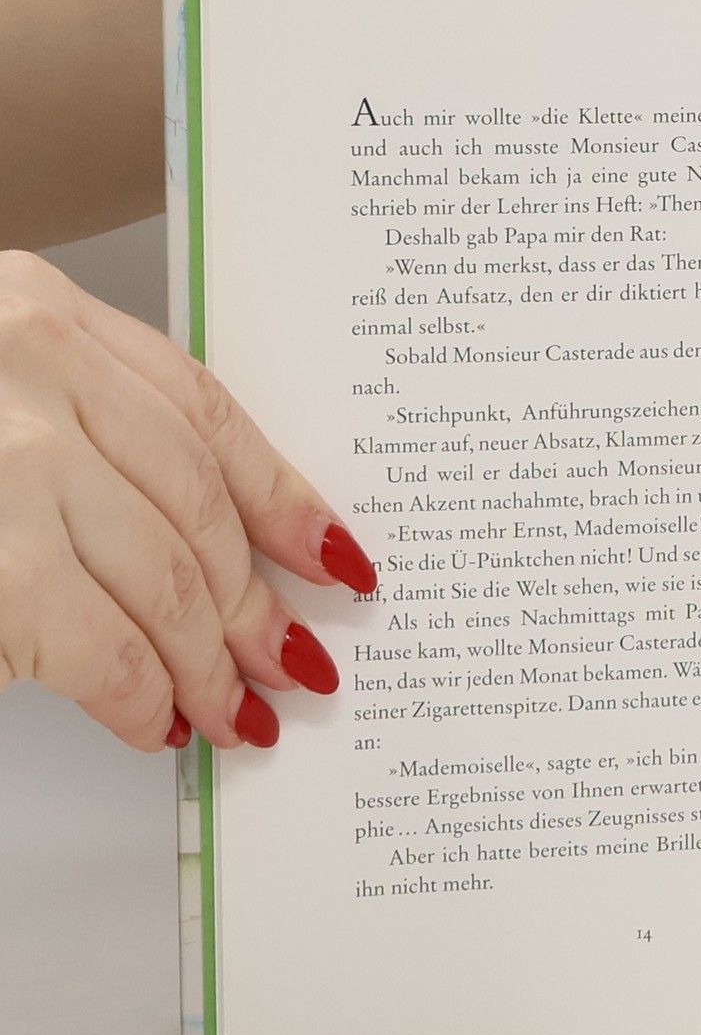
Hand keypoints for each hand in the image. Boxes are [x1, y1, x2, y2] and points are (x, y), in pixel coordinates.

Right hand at [0, 251, 375, 751]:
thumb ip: (92, 433)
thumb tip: (220, 552)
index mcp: (41, 314)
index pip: (205, 412)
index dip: (284, 495)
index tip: (336, 557)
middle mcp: (24, 363)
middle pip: (193, 504)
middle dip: (252, 600)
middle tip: (291, 661)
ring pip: (160, 576)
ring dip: (208, 661)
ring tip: (236, 709)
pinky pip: (92, 643)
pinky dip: (137, 694)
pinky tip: (155, 721)